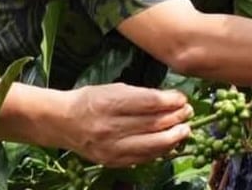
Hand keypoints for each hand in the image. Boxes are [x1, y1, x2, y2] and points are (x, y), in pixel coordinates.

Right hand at [59, 83, 191, 166]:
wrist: (63, 122)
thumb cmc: (89, 100)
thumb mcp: (112, 89)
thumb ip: (140, 95)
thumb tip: (170, 99)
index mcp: (109, 103)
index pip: (148, 103)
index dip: (169, 101)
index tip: (182, 99)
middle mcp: (110, 127)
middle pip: (152, 124)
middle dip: (175, 118)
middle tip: (188, 113)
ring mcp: (112, 147)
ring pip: (152, 145)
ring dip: (173, 137)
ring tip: (184, 130)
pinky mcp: (113, 161)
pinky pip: (144, 158)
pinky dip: (160, 151)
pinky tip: (169, 143)